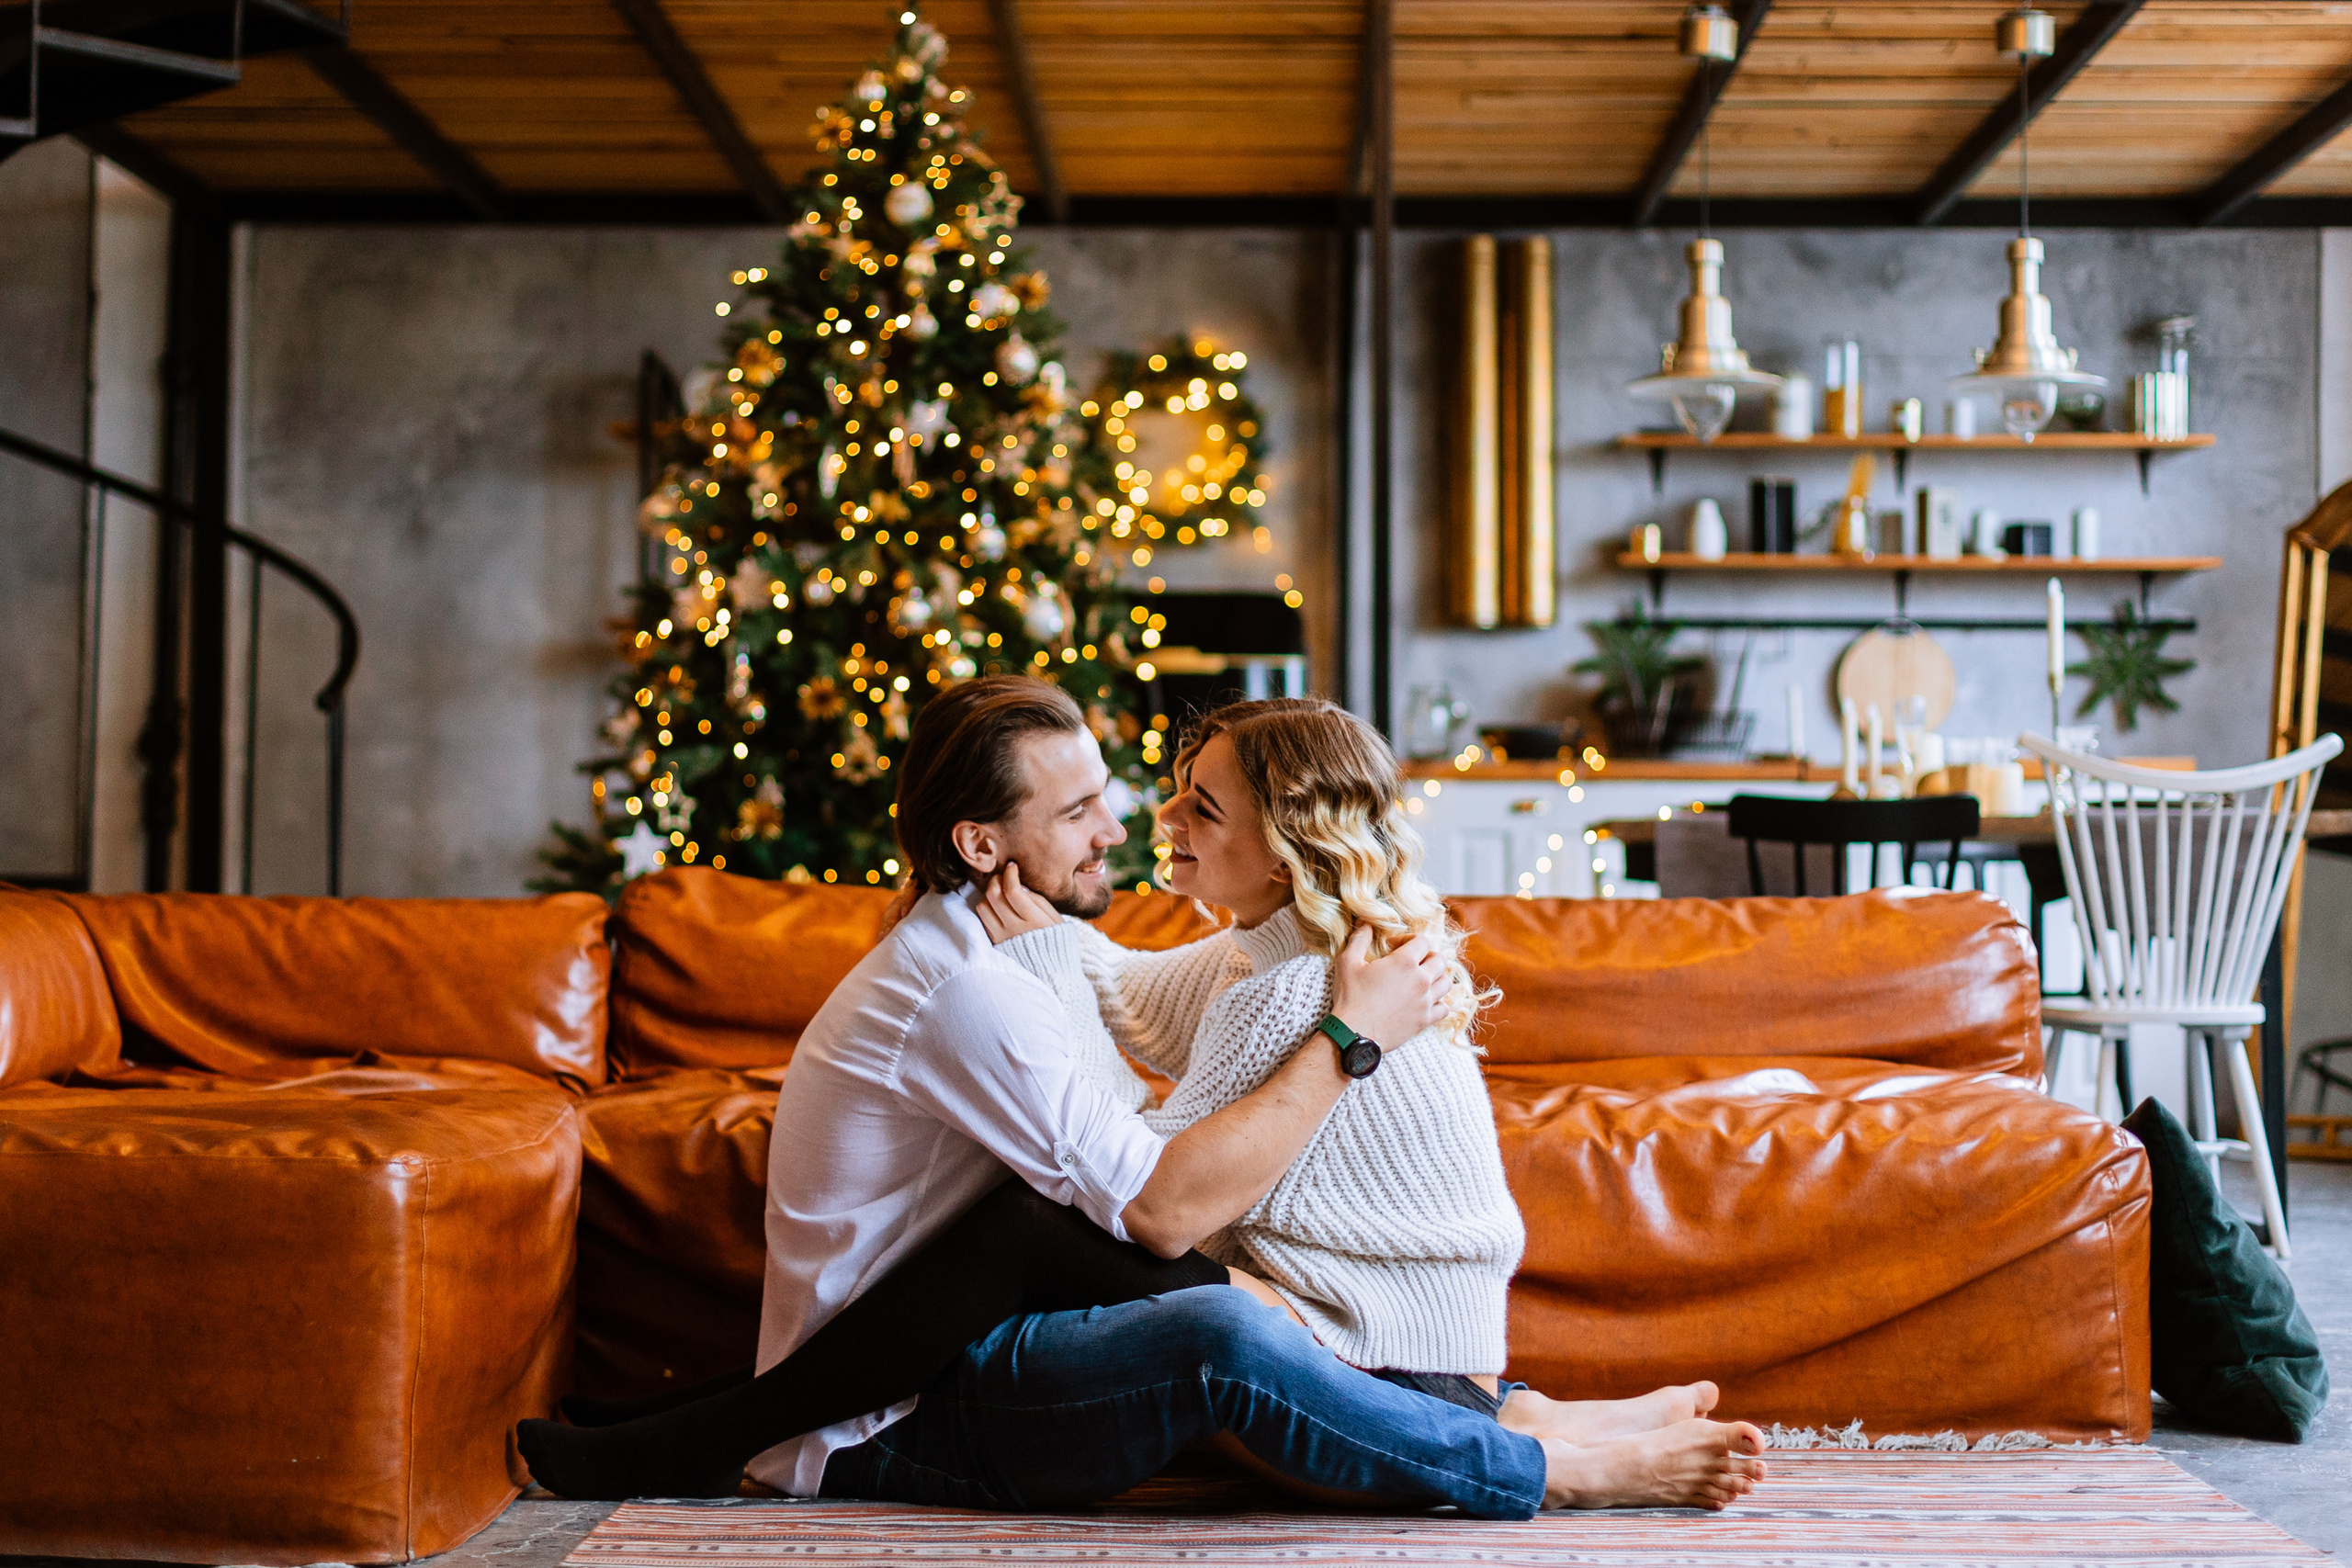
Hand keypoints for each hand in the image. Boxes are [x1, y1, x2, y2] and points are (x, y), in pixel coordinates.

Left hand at [974, 863, 1061, 943]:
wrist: (1050, 970)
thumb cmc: (1055, 939)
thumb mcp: (1056, 918)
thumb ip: (1038, 901)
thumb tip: (1020, 885)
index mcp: (1033, 920)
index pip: (1013, 891)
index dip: (1010, 873)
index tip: (1012, 866)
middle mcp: (1014, 928)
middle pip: (994, 895)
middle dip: (996, 879)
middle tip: (1003, 875)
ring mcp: (1001, 936)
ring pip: (983, 906)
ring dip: (988, 893)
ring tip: (1000, 891)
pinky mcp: (994, 942)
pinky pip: (982, 919)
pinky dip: (986, 907)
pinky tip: (997, 905)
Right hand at [1328, 925, 1449, 1049]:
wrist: (1354, 1034)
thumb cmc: (1350, 997)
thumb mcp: (1347, 962)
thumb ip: (1359, 939)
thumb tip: (1365, 923)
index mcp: (1404, 962)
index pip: (1423, 941)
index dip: (1409, 940)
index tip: (1395, 948)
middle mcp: (1420, 980)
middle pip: (1440, 960)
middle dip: (1427, 957)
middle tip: (1412, 963)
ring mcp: (1425, 1001)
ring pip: (1446, 983)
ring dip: (1436, 978)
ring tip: (1421, 981)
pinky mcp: (1425, 1020)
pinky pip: (1444, 1008)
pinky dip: (1438, 1003)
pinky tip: (1425, 1002)